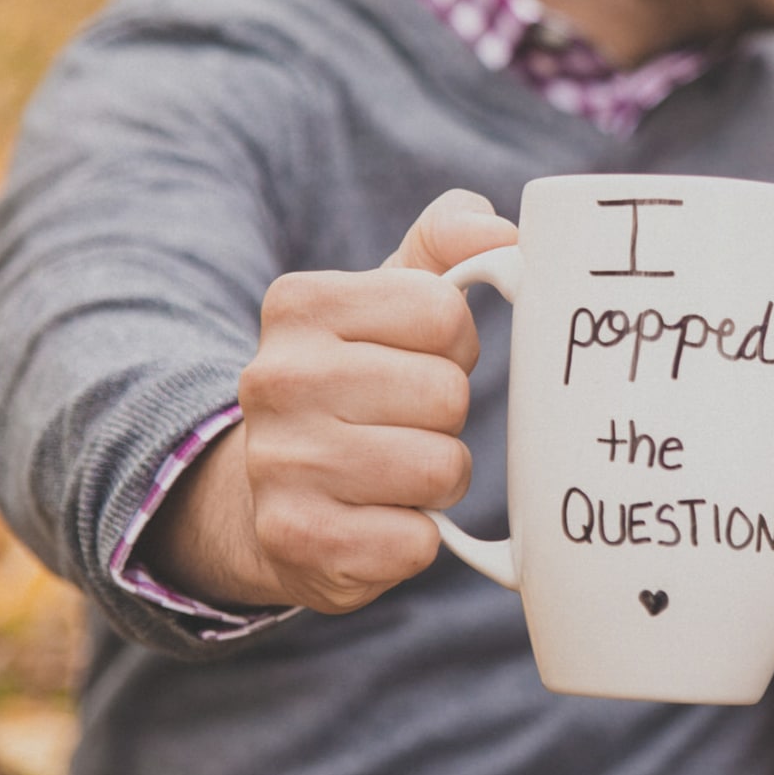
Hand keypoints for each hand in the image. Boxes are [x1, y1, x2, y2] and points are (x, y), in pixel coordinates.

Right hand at [142, 191, 516, 614]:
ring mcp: (280, 463)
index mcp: (300, 305)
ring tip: (396, 470)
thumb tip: (503, 232)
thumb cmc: (358, 376)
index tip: (419, 357)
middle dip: (446, 415)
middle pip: (446, 394)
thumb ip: (447, 242)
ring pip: (441, 469)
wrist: (270, 488)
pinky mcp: (298, 540)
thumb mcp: (389, 295)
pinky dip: (416, 538)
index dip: (454, 343)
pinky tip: (377, 519)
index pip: (444, 313)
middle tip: (407, 422)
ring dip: (438, 478)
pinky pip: (417, 542)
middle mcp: (276, 378)